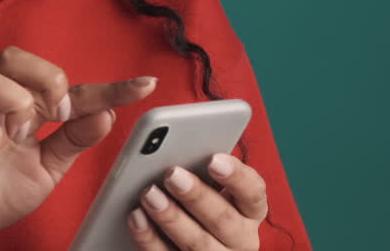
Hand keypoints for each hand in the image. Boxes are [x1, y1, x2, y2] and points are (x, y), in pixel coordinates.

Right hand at [0, 46, 156, 250]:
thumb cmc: (1, 189)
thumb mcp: (49, 167)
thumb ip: (74, 140)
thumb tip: (108, 115)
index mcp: (25, 107)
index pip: (70, 87)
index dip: (109, 86)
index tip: (147, 86)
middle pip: (14, 55)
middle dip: (45, 79)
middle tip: (56, 116)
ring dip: (13, 104)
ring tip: (18, 136)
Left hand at [126, 153, 267, 250]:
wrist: (190, 242)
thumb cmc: (197, 201)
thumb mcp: (208, 186)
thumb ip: (199, 170)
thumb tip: (176, 148)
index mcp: (249, 211)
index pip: (253, 193)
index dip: (236, 176)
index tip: (213, 159)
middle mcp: (240, 239)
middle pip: (223, 219)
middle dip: (196, 196)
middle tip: (172, 174)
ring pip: (197, 243)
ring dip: (171, 217)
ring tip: (149, 194)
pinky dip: (149, 238)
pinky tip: (136, 218)